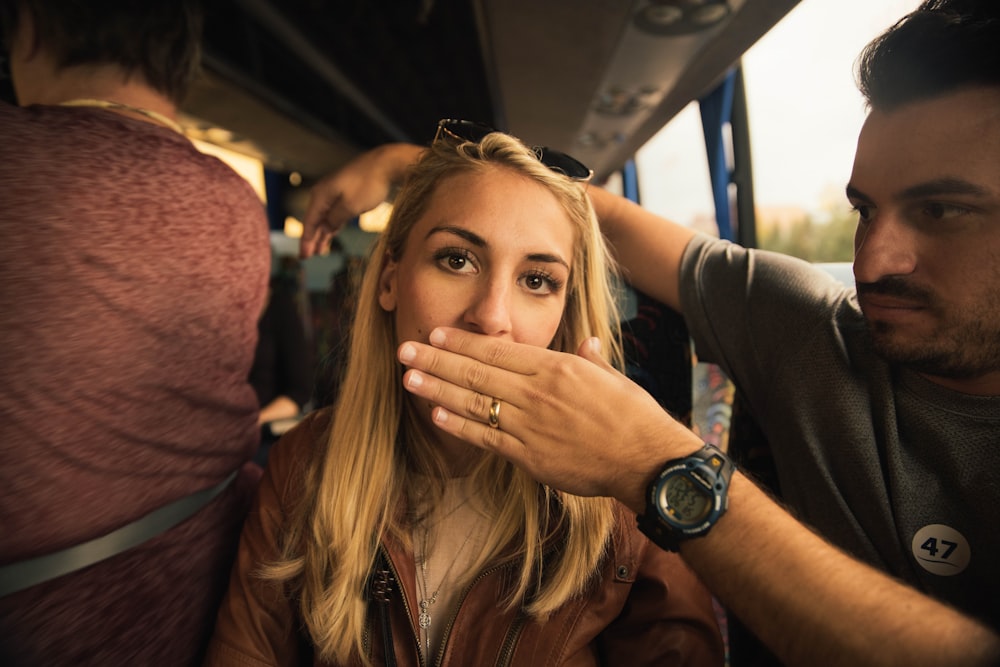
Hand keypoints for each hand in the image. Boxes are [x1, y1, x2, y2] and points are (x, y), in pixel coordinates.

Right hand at [299, 143, 423, 257]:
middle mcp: (324, 193)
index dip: (306, 241)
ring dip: (322, 234)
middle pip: (315, 220)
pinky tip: (330, 234)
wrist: (387, 164)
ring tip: (319, 251)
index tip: (304, 256)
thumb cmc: (369, 184)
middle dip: (311, 239)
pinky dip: (332, 225)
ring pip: (325, 217)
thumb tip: (326, 227)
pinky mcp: (346, 193)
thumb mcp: (350, 207)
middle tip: (308, 257)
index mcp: (321, 195)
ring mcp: (335, 192)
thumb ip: (334, 220)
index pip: (309, 222)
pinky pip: (335, 212)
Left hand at [397, 327, 703, 511]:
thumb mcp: (612, 378)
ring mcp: (530, 424)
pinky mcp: (529, 456)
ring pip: (474, 403)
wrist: (646, 459)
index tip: (436, 332)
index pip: (498, 350)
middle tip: (404, 348)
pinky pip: (486, 438)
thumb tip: (587, 343)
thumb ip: (591, 359)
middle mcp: (537, 392)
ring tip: (408, 378)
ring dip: (438, 388)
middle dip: (437, 358)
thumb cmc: (633, 416)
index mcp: (556, 367)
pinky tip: (436, 414)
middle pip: (477, 372)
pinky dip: (459, 425)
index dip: (463, 341)